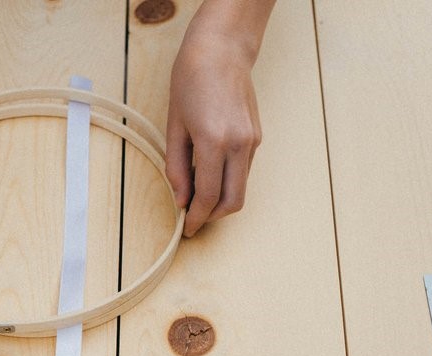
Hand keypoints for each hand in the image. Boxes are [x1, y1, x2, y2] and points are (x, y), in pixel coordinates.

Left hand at [165, 4, 266, 236]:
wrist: (221, 51)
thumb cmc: (191, 81)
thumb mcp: (174, 127)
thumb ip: (176, 167)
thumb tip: (181, 198)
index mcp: (214, 142)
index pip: (208, 196)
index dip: (197, 218)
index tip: (188, 228)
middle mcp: (239, 145)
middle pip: (233, 202)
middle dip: (213, 216)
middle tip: (194, 218)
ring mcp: (252, 142)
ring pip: (241, 188)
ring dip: (220, 200)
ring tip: (197, 194)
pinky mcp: (257, 138)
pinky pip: (243, 172)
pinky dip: (228, 182)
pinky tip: (209, 175)